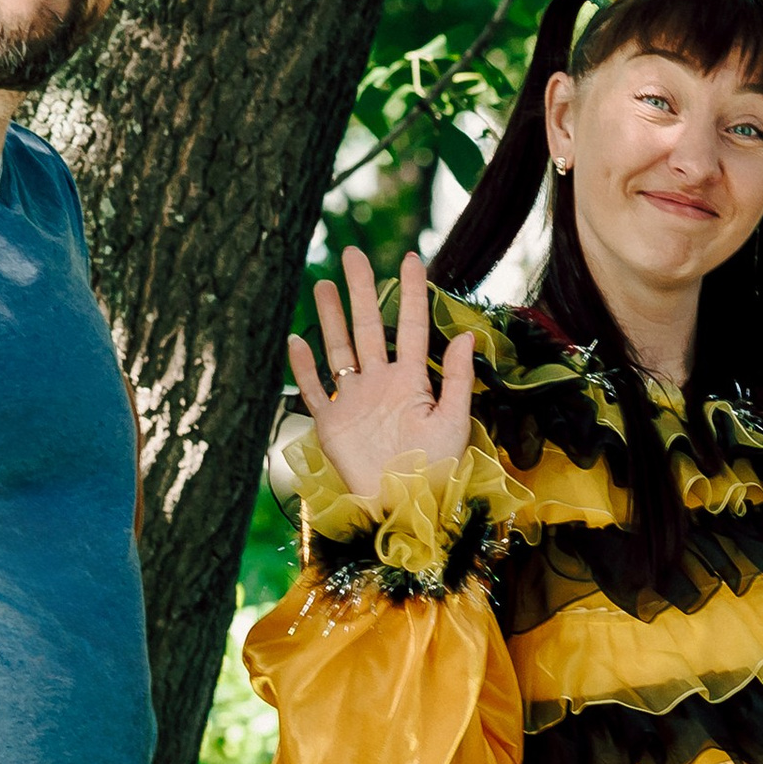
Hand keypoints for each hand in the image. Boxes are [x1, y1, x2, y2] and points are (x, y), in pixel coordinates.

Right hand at [286, 249, 474, 506]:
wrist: (404, 509)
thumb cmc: (436, 472)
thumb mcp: (456, 423)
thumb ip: (460, 380)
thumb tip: (466, 335)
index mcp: (413, 382)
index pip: (412, 326)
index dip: (411, 293)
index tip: (411, 258)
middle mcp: (381, 384)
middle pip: (369, 327)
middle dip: (361, 291)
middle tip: (353, 254)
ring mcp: (354, 402)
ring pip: (339, 349)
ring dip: (330, 318)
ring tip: (322, 284)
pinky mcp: (331, 424)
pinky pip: (314, 390)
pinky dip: (303, 367)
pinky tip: (295, 341)